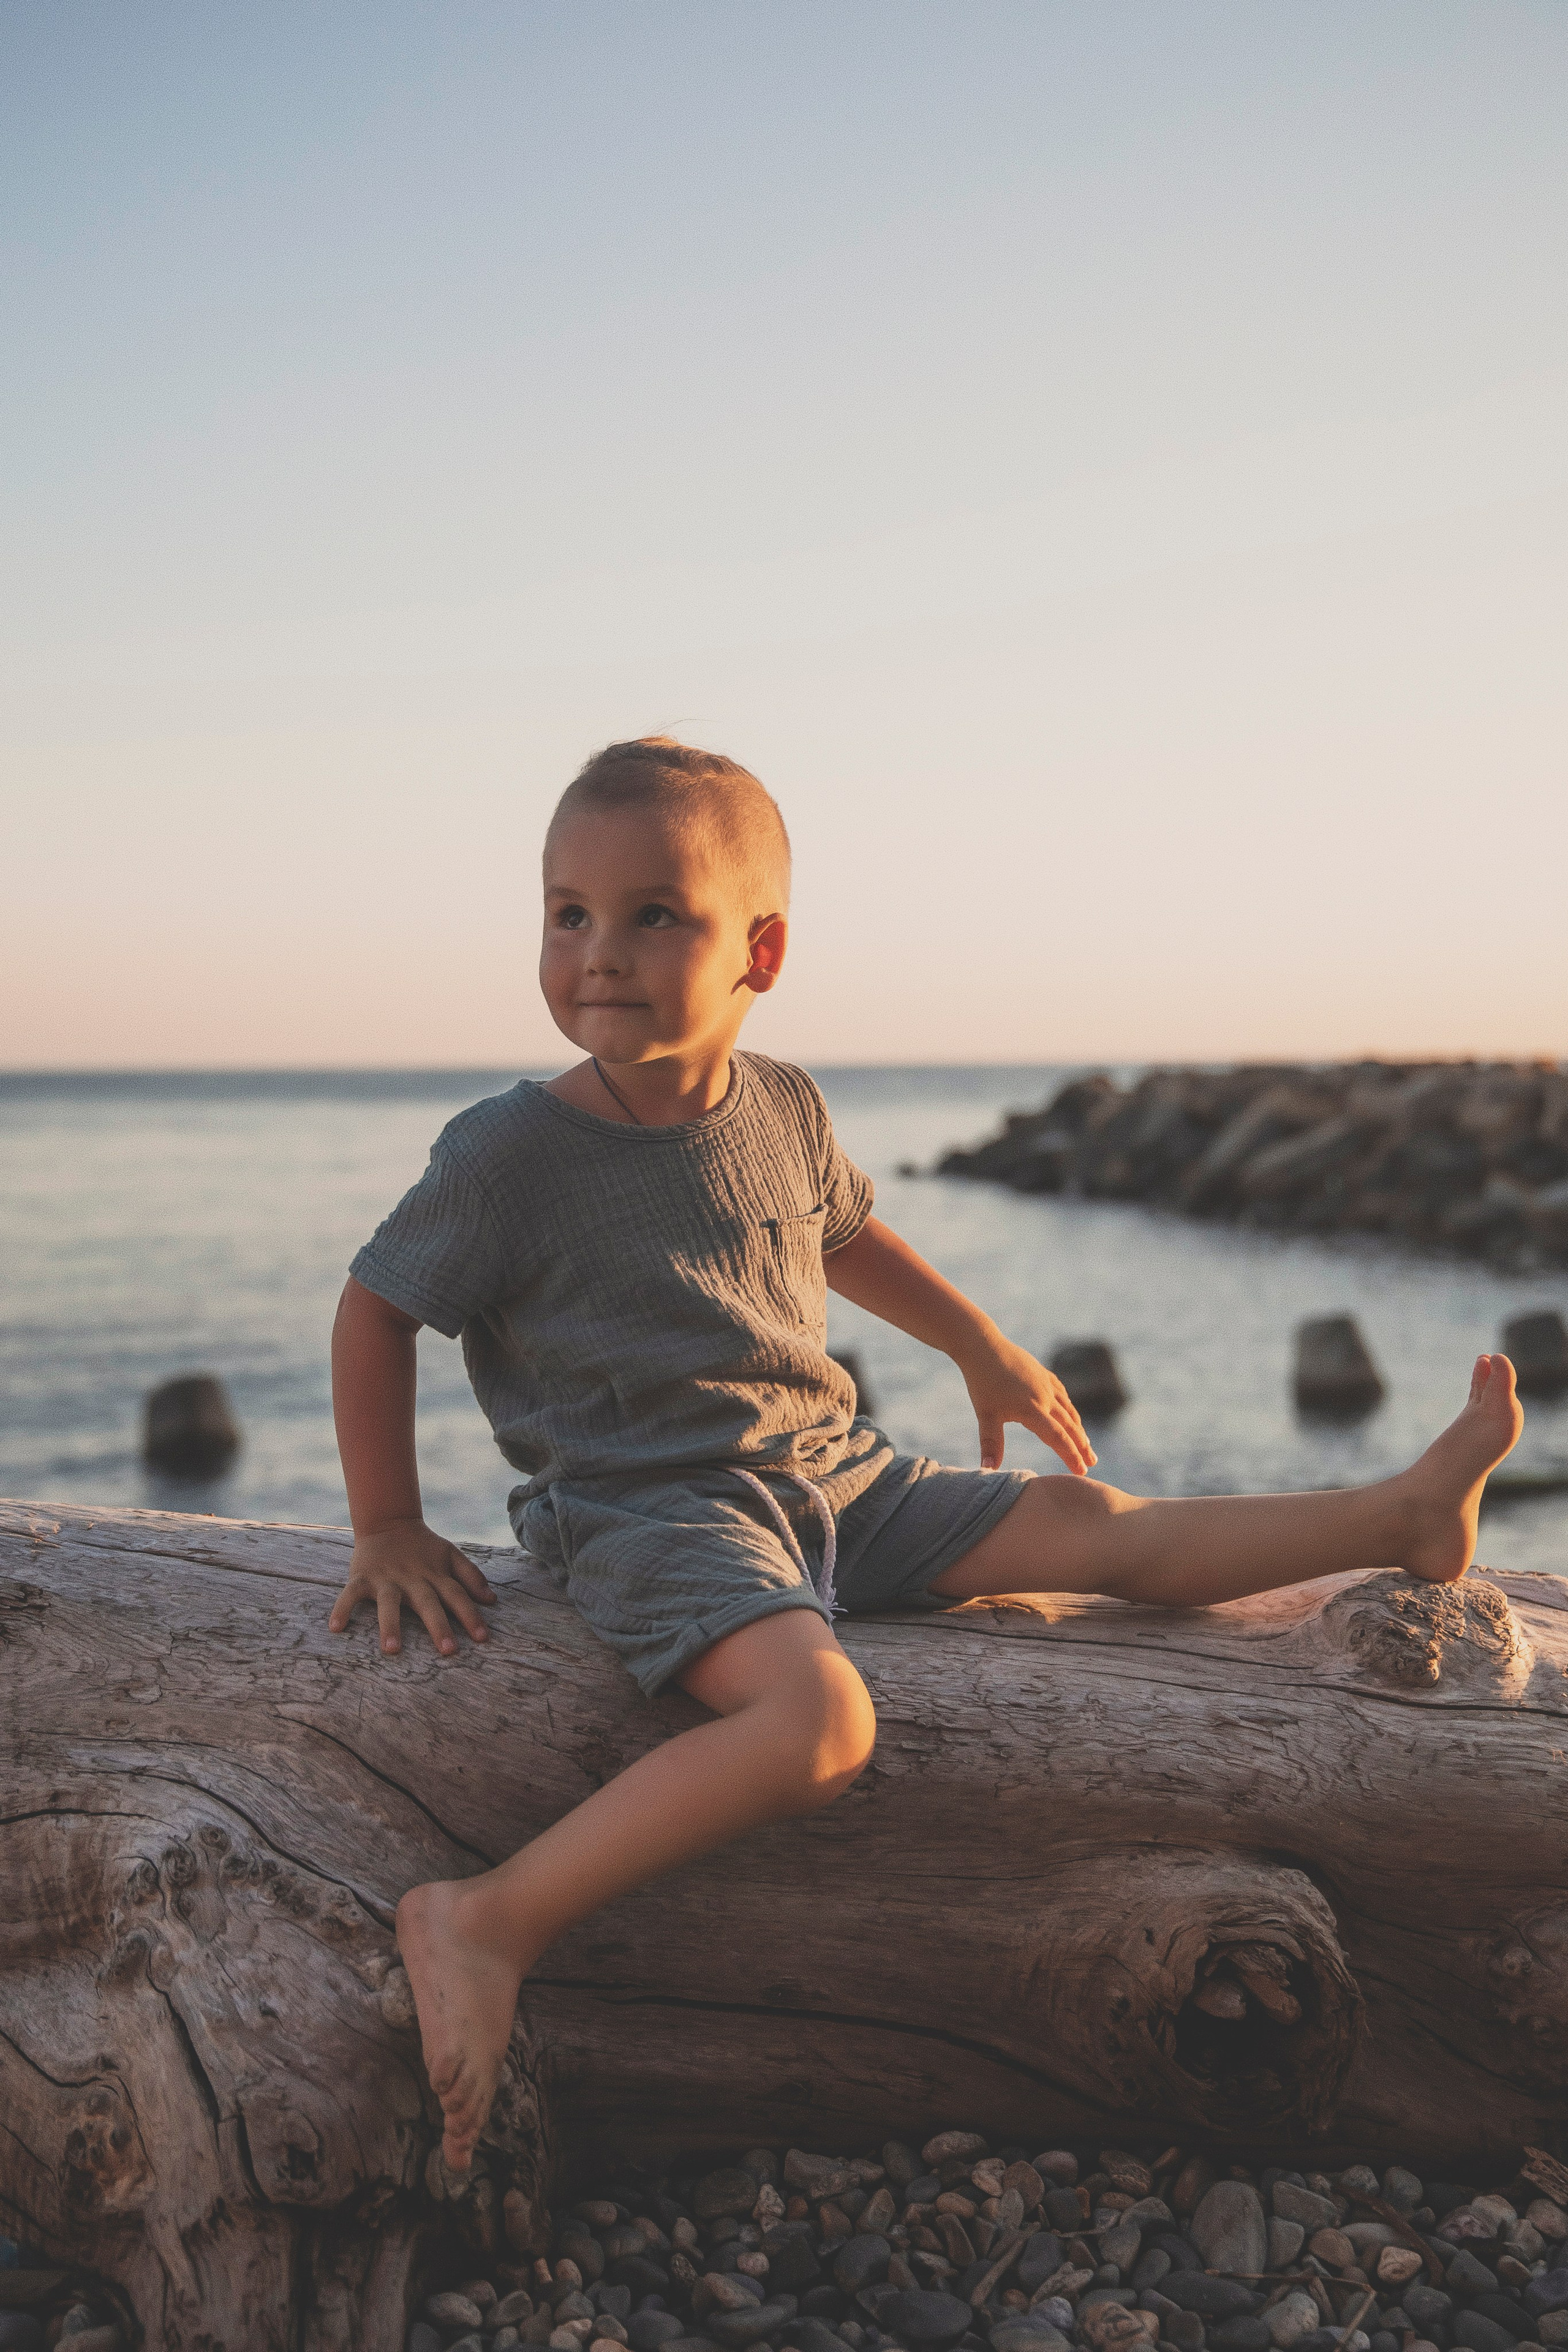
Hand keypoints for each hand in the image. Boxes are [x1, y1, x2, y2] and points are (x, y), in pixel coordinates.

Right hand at [328, 1518, 495, 1655]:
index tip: (483, 1638)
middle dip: (438, 1626)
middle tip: (449, 1651)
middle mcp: (413, 1578)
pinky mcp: (362, 1577)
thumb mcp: (450, 1555)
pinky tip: (336, 1628)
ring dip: (390, 1625)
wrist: (388, 1522)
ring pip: (389, 1603)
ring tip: (392, 1649)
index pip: (457, 1595)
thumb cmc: (424, 1547)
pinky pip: (350, 1594)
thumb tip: (492, 1600)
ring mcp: (386, 1578)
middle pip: (428, 1603)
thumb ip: (471, 1576)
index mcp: (436, 1574)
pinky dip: (342, 1608)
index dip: (470, 1616)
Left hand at [959, 1334, 1096, 1473]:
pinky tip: (1071, 1414)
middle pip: (1069, 1425)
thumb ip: (991, 1443)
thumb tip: (988, 1471)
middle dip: (1081, 1446)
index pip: (1057, 1437)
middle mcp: (1044, 1397)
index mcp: (1032, 1409)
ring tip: (1086, 1444)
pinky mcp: (1043, 1374)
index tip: (1081, 1471)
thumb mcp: (985, 1415)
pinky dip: (1070, 1408)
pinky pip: (1062, 1394)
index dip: (1070, 1455)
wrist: (983, 1346)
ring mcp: (1046, 1384)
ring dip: (1079, 1428)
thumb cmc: (982, 1382)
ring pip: (1068, 1410)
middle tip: (1092, 1462)